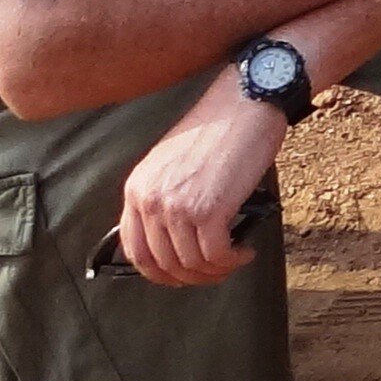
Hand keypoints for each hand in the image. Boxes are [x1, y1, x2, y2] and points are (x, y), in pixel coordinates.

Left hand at [116, 83, 284, 285]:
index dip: (159, 273)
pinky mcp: (209, 210)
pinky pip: (215, 254)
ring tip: (234, 260)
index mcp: (136, 189)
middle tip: (215, 272)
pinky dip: (232, 261)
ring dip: (215, 271)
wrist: (245, 103)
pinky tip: (244, 252)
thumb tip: (176, 237)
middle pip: (163, 264)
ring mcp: (177, 206)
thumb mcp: (172, 163)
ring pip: (191, 264)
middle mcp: (150, 200)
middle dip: (191, 277)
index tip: (181, 274)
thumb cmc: (217, 128)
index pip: (136, 251)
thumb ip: (164, 197)